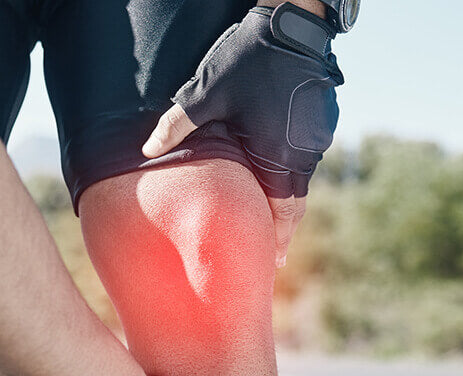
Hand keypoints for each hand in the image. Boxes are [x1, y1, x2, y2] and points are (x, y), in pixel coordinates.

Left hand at [142, 2, 342, 267]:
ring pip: (299, 178)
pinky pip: (302, 155)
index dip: (279, 241)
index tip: (273, 265)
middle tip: (271, 253)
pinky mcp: (317, 119)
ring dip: (284, 197)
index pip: (285, 214)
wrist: (295, 22)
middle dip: (281, 227)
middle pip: (294, 202)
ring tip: (269, 218)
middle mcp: (303, 153)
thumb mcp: (207, 94)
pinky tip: (273, 172)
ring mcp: (314, 136)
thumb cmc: (251, 60)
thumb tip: (145, 151)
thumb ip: (177, 127)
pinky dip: (289, 170)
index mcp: (281, 157)